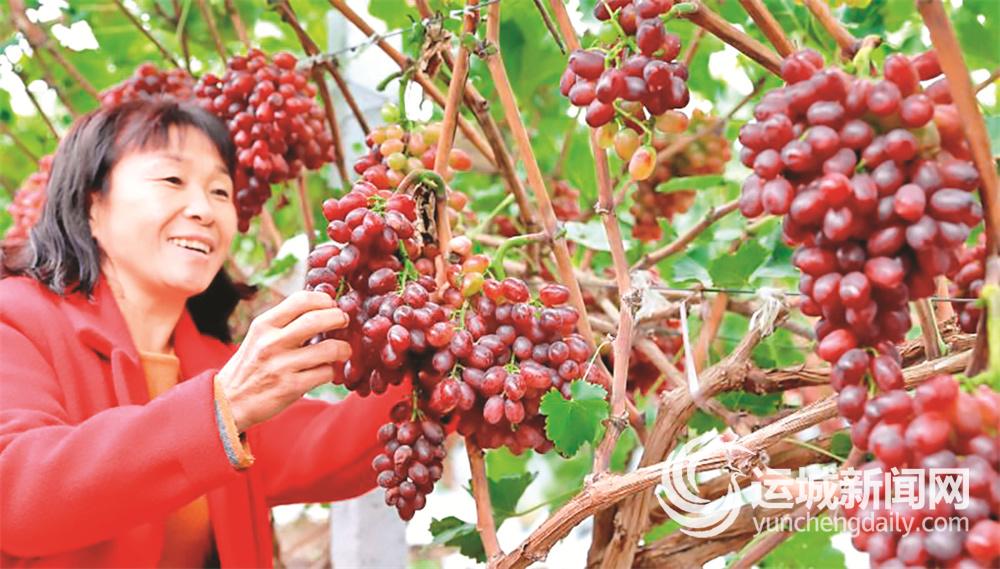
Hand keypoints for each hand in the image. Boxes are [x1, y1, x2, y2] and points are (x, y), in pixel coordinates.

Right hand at [215, 291, 350, 431]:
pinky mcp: (291, 387)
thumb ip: (285, 322)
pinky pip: (325, 373)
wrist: (229, 402)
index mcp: (264, 325)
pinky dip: (332, 371)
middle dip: (338, 317)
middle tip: (344, 321)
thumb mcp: (259, 336)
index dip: (323, 299)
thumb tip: (320, 307)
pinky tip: (328, 370)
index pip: (300, 300)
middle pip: (316, 319)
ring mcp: (281, 366)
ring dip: (343, 348)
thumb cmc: (251, 365)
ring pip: (328, 348)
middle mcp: (271, 343)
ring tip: (344, 350)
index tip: (331, 304)